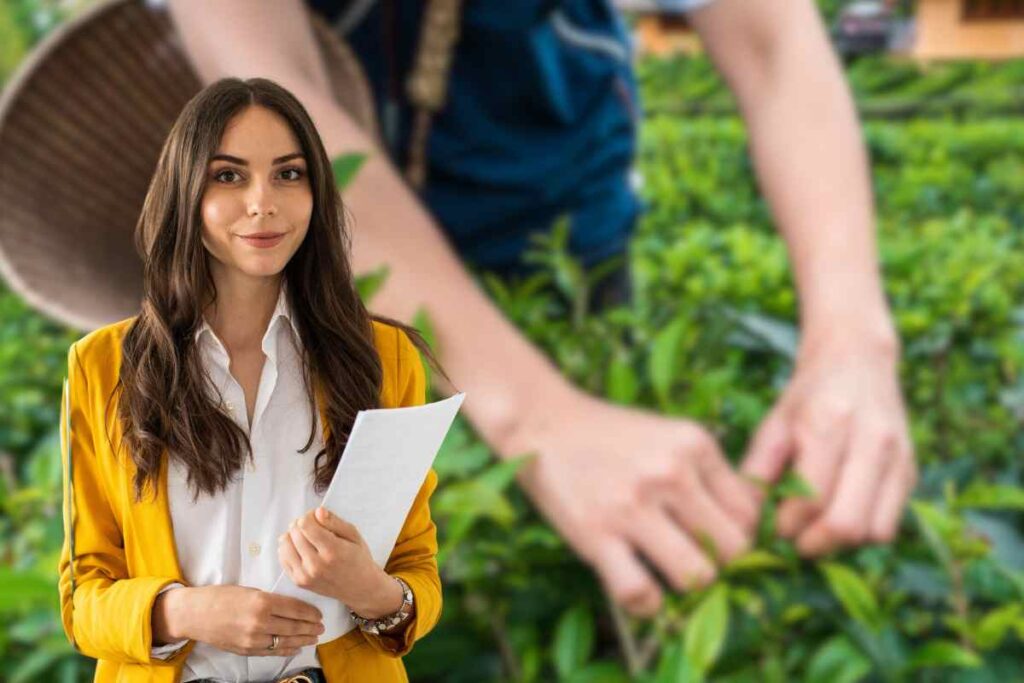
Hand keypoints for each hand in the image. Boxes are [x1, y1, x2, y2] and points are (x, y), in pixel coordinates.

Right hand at [158, 585, 323, 657]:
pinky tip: (296, 647)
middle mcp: (260, 622)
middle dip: (311, 628)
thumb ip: (270, 599)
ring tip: (314, 638)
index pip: (295, 608)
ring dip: (303, 640)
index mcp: (262, 602)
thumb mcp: (249, 590)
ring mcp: (253, 639)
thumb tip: (292, 607)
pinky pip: (272, 651)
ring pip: (286, 641)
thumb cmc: (221, 596)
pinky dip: (286, 650)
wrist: (195, 614)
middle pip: (294, 626)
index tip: (319, 614)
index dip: (310, 612)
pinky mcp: (246, 650)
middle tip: (322, 627)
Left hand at [278, 508, 401, 617]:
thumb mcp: (354, 535)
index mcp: (332, 551)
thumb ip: (335, 522)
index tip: (317, 518)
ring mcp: (305, 575)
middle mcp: (316, 565)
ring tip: (305, 536)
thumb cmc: (358, 558)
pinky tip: (300, 547)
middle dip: (301, 524)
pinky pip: (282, 557)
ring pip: (284, 544)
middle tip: (312, 527)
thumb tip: (317, 512)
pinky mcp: (298, 582)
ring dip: (292, 535)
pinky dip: (288, 548)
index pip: (305, 525)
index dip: (309, 516)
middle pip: (294, 532)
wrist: (359, 588)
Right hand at [500, 386, 759, 617]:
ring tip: (669, 574)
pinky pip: (640, 592)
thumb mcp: (669, 435)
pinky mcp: (596, 535)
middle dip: (721, 563)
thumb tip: (746, 525)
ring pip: (697, 575)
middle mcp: (670, 473)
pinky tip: (642, 592)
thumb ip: (706, 473)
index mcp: (695, 444)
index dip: (739, 534)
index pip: (750, 512)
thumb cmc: (609, 434)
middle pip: (734, 548)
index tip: (718, 539)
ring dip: (688, 584)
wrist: (541, 420)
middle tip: (697, 560)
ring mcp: (632, 506)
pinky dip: (647, 604)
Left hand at [740, 333, 916, 555]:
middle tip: (793, 541)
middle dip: (814, 543)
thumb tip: (746, 521)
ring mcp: (898, 457)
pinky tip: (839, 515)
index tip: (771, 528)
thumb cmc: (808, 395)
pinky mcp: (911, 471)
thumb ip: (757, 470)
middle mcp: (873, 441)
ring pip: (874, 532)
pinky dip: (862, 532)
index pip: (811, 499)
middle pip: (847, 523)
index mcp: (830, 423)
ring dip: (841, 543)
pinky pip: (890, 524)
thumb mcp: (773, 423)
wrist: (858, 359)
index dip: (786, 526)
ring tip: (816, 529)